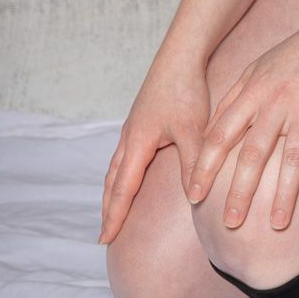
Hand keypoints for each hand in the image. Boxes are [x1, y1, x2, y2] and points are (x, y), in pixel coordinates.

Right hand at [99, 49, 211, 244]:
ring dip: (112, 192)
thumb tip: (194, 198)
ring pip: (116, 168)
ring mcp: (132, 129)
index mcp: (136, 144)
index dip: (114, 216)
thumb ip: (193, 164)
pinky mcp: (140, 122)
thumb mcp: (193, 131)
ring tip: (111, 212)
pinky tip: (129, 177)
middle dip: (108, 209)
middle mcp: (128, 138)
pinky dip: (120, 175)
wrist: (180, 57)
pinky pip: (124, 156)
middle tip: (103, 236)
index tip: (105, 240)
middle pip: (112, 182)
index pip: (122, 190)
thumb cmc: (186, 91)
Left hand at [186, 16, 298, 229]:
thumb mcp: (259, 67)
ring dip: (284, 194)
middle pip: (253, 152)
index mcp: (254, 91)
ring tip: (275, 225)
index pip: (221, 134)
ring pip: (292, 157)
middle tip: (229, 222)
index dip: (205, 167)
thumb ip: (234, 97)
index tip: (194, 196)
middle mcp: (277, 101)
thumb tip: (210, 131)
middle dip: (239, 190)